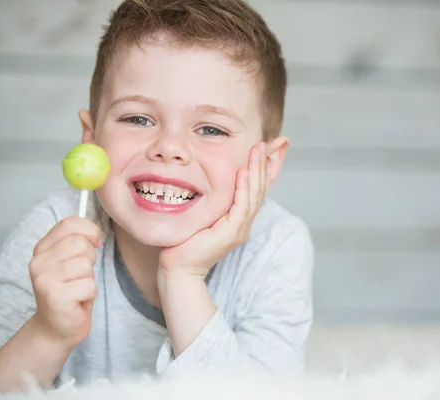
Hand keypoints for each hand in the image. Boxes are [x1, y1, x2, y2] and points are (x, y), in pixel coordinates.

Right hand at [28, 216, 100, 349]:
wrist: (55, 328)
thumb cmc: (69, 292)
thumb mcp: (70, 261)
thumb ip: (77, 242)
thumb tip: (95, 232)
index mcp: (42, 248)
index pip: (69, 223)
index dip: (89, 230)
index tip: (94, 242)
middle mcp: (39, 262)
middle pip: (81, 243)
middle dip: (90, 259)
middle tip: (80, 276)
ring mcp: (45, 279)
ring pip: (86, 264)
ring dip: (89, 279)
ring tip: (77, 289)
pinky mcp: (56, 297)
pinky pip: (89, 285)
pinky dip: (90, 294)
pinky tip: (77, 300)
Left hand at [159, 142, 267, 276]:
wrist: (178, 268)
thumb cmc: (183, 243)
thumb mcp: (200, 216)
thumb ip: (207, 201)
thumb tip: (201, 181)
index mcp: (237, 221)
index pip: (252, 191)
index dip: (257, 170)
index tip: (257, 149)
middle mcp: (242, 225)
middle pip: (258, 191)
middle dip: (261, 166)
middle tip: (262, 144)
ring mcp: (239, 230)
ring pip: (253, 196)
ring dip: (256, 172)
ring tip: (257, 151)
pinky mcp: (231, 234)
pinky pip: (241, 207)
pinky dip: (243, 189)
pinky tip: (243, 173)